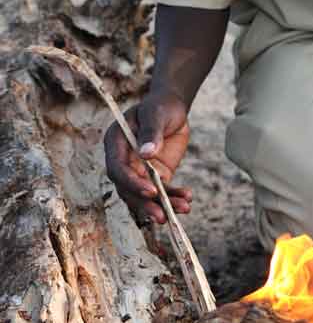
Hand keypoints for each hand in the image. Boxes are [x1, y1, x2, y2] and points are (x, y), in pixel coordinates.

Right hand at [104, 90, 192, 225]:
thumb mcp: (157, 114)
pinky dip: (174, 197)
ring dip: (163, 205)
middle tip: (163, 216)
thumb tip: (146, 154)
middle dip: (145, 204)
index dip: (132, 183)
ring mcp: (138, 171)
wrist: (172, 107)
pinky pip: (162, 191)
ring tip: (183, 208)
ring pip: (145, 195)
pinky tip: (187, 200)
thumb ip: (151, 132)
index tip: (152, 191)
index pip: (117, 169)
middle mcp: (123, 160)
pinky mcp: (154, 176)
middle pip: (128, 189)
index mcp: (115, 143)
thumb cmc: (160, 106)